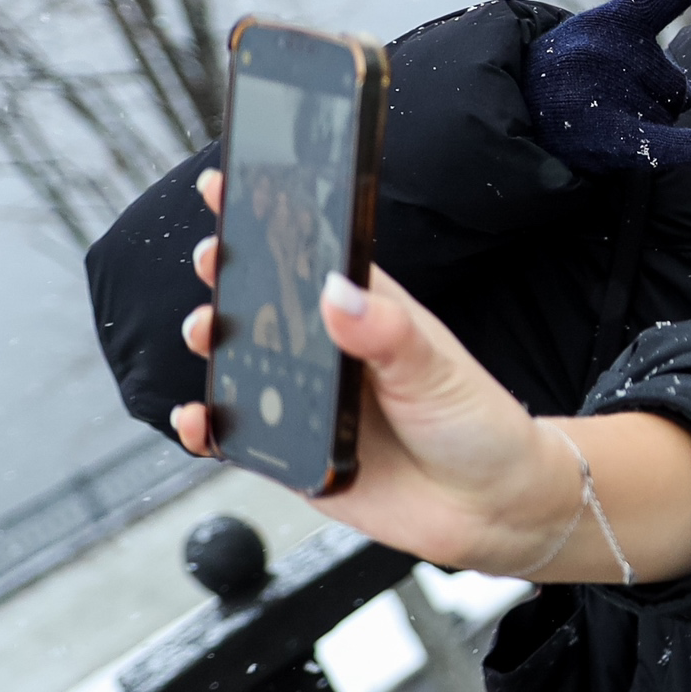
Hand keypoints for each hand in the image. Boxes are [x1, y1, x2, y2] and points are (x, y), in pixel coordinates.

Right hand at [171, 170, 585, 573]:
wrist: (492, 508)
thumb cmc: (478, 427)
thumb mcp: (438, 372)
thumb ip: (389, 335)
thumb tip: (338, 290)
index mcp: (369, 314)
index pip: (311, 254)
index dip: (266, 219)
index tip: (224, 182)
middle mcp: (331, 352)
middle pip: (263, 302)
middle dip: (228, 276)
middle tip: (210, 259)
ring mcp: (306, 401)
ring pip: (240, 363)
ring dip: (214, 344)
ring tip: (206, 331)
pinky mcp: (293, 452)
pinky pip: (237, 434)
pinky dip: (210, 426)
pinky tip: (198, 417)